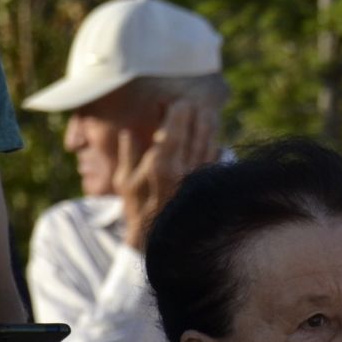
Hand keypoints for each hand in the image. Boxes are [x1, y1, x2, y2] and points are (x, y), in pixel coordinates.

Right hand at [116, 100, 219, 249]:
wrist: (161, 241)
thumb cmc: (138, 209)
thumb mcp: (125, 180)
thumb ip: (128, 152)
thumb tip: (128, 129)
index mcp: (160, 164)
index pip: (174, 127)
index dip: (176, 110)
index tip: (174, 100)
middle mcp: (184, 168)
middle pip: (197, 130)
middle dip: (195, 112)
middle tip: (191, 102)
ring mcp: (200, 177)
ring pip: (210, 141)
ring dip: (209, 124)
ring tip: (205, 112)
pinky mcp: (210, 184)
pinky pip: (217, 158)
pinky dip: (215, 143)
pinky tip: (214, 135)